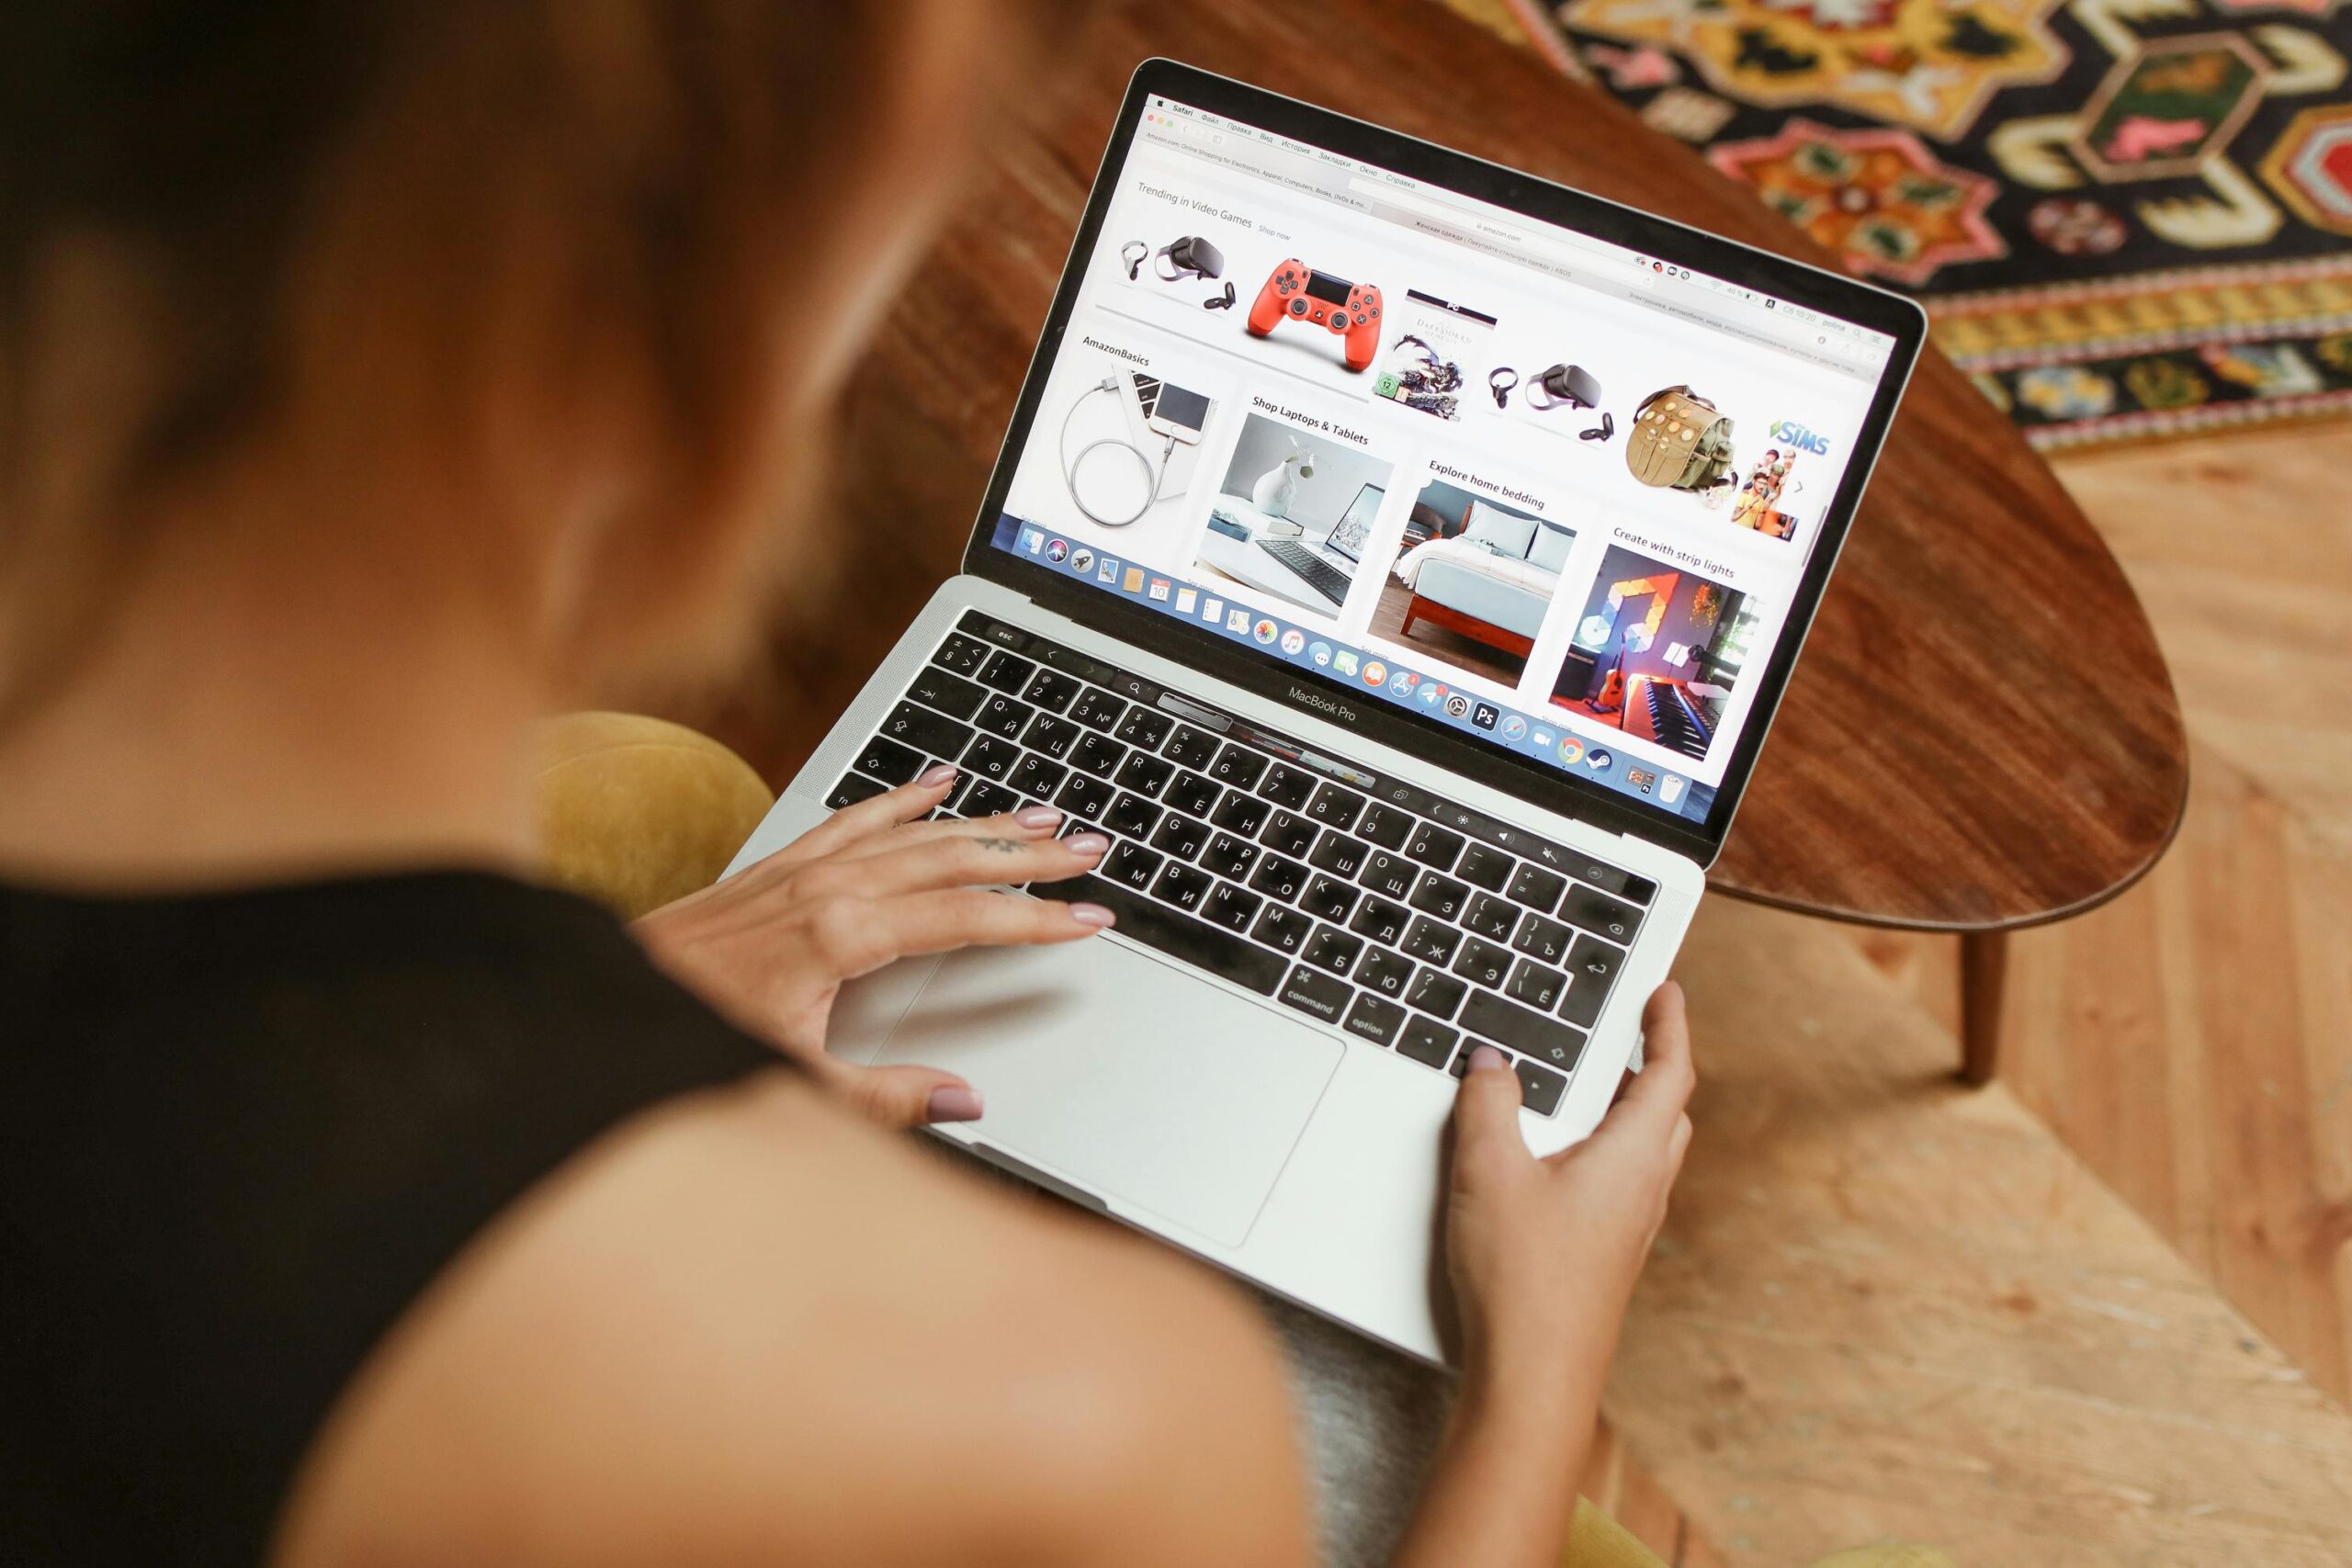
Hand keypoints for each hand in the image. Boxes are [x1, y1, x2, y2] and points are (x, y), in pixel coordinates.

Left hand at [631, 764, 1113, 1126]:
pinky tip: (938, 782)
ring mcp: (801, 868)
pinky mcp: (777, 864)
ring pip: (912, 830)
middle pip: (952, 858)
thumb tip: (964, 1097)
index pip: (965, 918)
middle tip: (1091, 848)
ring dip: (982, 821)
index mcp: (842, 936)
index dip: (1036, 918)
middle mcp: (826, 887)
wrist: (599, 1005)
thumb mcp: (796, 1084)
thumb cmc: (690, 1042)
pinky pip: (856, 815)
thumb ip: (887, 1096)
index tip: (1089, 918)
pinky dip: (903, 797)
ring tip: (1042, 815)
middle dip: (1027, 853)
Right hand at [1443, 982, 1694, 1385]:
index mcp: (1632, 1158)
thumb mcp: (1489, 1172)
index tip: (1666, 992)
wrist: (1534, 1377)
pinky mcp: (1605, 1255)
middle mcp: (1643, 1191)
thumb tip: (1490, 1063)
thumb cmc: (1523, 1280)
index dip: (1669, 1025)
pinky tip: (1556, 1158)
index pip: (1669, 1073)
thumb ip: (1488, 1105)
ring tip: (1590, 1085)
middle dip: (1651, 1065)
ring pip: (1645, 1150)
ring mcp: (1628, 1228)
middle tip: (1631, 1032)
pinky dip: (1604, 1150)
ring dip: (1628, 1109)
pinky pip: (1620, 1183)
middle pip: (1665, 1111)